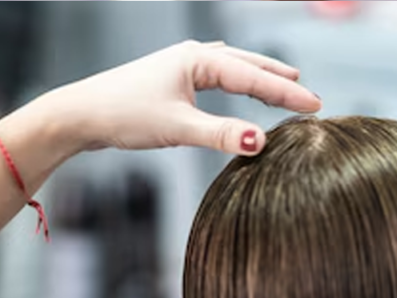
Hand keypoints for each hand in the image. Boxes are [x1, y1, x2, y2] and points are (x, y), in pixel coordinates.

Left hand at [49, 40, 320, 156]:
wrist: (82, 114)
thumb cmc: (125, 115)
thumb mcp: (177, 128)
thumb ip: (219, 135)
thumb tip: (260, 142)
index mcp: (197, 61)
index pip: (251, 77)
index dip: (285, 93)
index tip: (314, 106)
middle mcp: (191, 57)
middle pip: (246, 65)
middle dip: (278, 80)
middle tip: (308, 95)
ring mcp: (180, 68)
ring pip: (230, 69)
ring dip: (257, 76)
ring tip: (283, 82)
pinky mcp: (171, 82)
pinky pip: (214, 78)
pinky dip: (234, 82)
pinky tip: (234, 82)